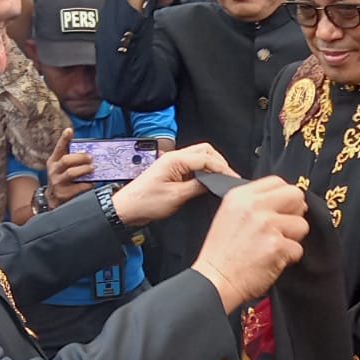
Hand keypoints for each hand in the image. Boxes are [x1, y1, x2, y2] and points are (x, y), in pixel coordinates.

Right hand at [44, 130, 93, 209]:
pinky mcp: (63, 193)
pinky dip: (87, 184)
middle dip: (81, 157)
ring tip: (92, 168)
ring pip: (71, 173)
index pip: (58, 148)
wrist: (52, 199)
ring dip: (84, 169)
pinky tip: (92, 182)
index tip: (69, 130)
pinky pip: (78, 187)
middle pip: (66, 160)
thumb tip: (87, 152)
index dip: (64, 139)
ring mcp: (57, 182)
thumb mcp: (60, 168)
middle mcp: (53, 170)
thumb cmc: (61, 179)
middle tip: (91, 157)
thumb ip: (70, 159)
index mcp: (53, 161)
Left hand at [109, 142, 233, 225]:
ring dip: (211, 165)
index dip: (222, 167)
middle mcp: (174, 158)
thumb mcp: (176, 196)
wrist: (128, 208)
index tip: (232, 176)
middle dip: (219, 162)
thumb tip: (213, 182)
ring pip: (199, 157)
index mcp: (175, 160)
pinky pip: (192, 165)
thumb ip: (197, 187)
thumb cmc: (145, 202)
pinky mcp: (172, 171)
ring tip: (220, 178)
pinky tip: (207, 181)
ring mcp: (173, 164)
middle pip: (205, 151)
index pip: (206, 158)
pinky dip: (203, 170)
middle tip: (228, 176)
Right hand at [193, 177, 309, 312]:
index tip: (281, 211)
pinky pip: (298, 249)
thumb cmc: (221, 255)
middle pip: (296, 196)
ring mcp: (266, 225)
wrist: (215, 281)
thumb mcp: (229, 215)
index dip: (284, 197)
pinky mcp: (277, 246)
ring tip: (272, 247)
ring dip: (292, 239)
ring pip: (301, 225)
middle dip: (295, 213)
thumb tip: (285, 201)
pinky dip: (288, 258)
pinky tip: (271, 260)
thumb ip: (254, 204)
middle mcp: (254, 206)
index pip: (278, 181)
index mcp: (241, 196)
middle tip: (283, 228)